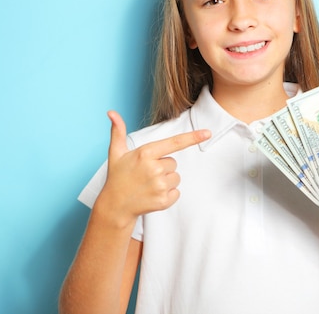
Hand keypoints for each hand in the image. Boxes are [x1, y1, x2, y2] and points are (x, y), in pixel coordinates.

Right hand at [97, 110, 210, 225]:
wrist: (115, 206)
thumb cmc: (118, 177)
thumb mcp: (116, 153)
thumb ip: (117, 131)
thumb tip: (111, 112)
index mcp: (145, 154)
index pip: (174, 143)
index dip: (192, 137)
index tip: (208, 133)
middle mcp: (154, 169)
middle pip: (173, 163)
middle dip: (163, 167)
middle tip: (146, 174)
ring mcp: (159, 186)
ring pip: (176, 177)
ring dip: (166, 181)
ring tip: (149, 185)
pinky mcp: (164, 201)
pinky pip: (177, 192)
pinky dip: (168, 194)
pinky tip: (153, 195)